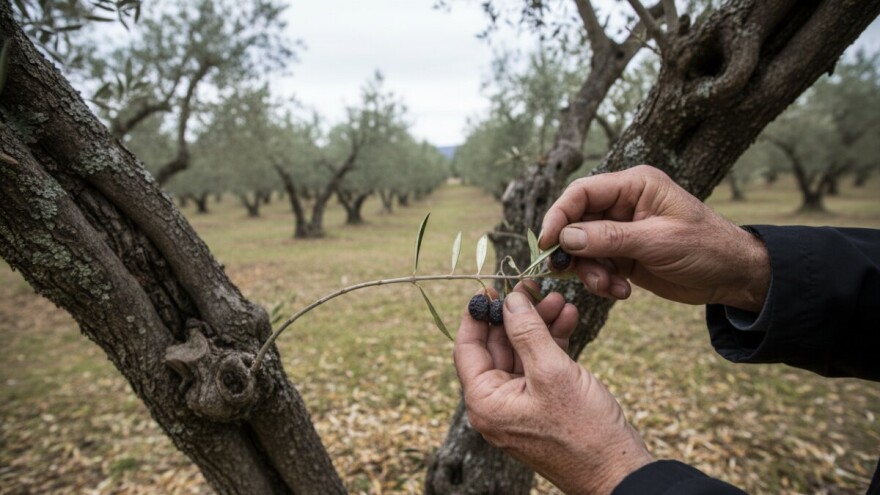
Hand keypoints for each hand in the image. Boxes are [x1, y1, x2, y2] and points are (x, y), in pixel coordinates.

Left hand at [454, 283, 650, 494]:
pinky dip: (553, 341)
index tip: (490, 289)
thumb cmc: (583, 430)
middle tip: (532, 288)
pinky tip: (568, 318)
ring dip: (539, 325)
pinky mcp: (545, 403)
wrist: (618, 470)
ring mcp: (521, 404)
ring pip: (522, 352)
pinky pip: (540, 365)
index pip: (467, 348)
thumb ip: (527, 332)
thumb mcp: (552, 372)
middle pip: (497, 347)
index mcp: (485, 402)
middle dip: (517, 316)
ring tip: (559, 300)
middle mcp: (497, 404)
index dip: (477, 315)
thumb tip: (510, 300)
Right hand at [539, 165, 769, 311]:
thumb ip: (609, 238)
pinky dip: (602, 281)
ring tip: (611, 287)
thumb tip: (565, 238)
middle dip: (575, 251)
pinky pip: (596, 265)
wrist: (734, 277)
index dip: (559, 215)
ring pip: (583, 248)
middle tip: (574, 274)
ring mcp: (622, 230)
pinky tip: (622, 292)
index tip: (546, 243)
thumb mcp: (658, 241)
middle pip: (576, 221)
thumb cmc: (706, 248)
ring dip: (590, 271)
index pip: (582, 192)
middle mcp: (624, 203)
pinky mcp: (623, 254)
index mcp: (634, 185)